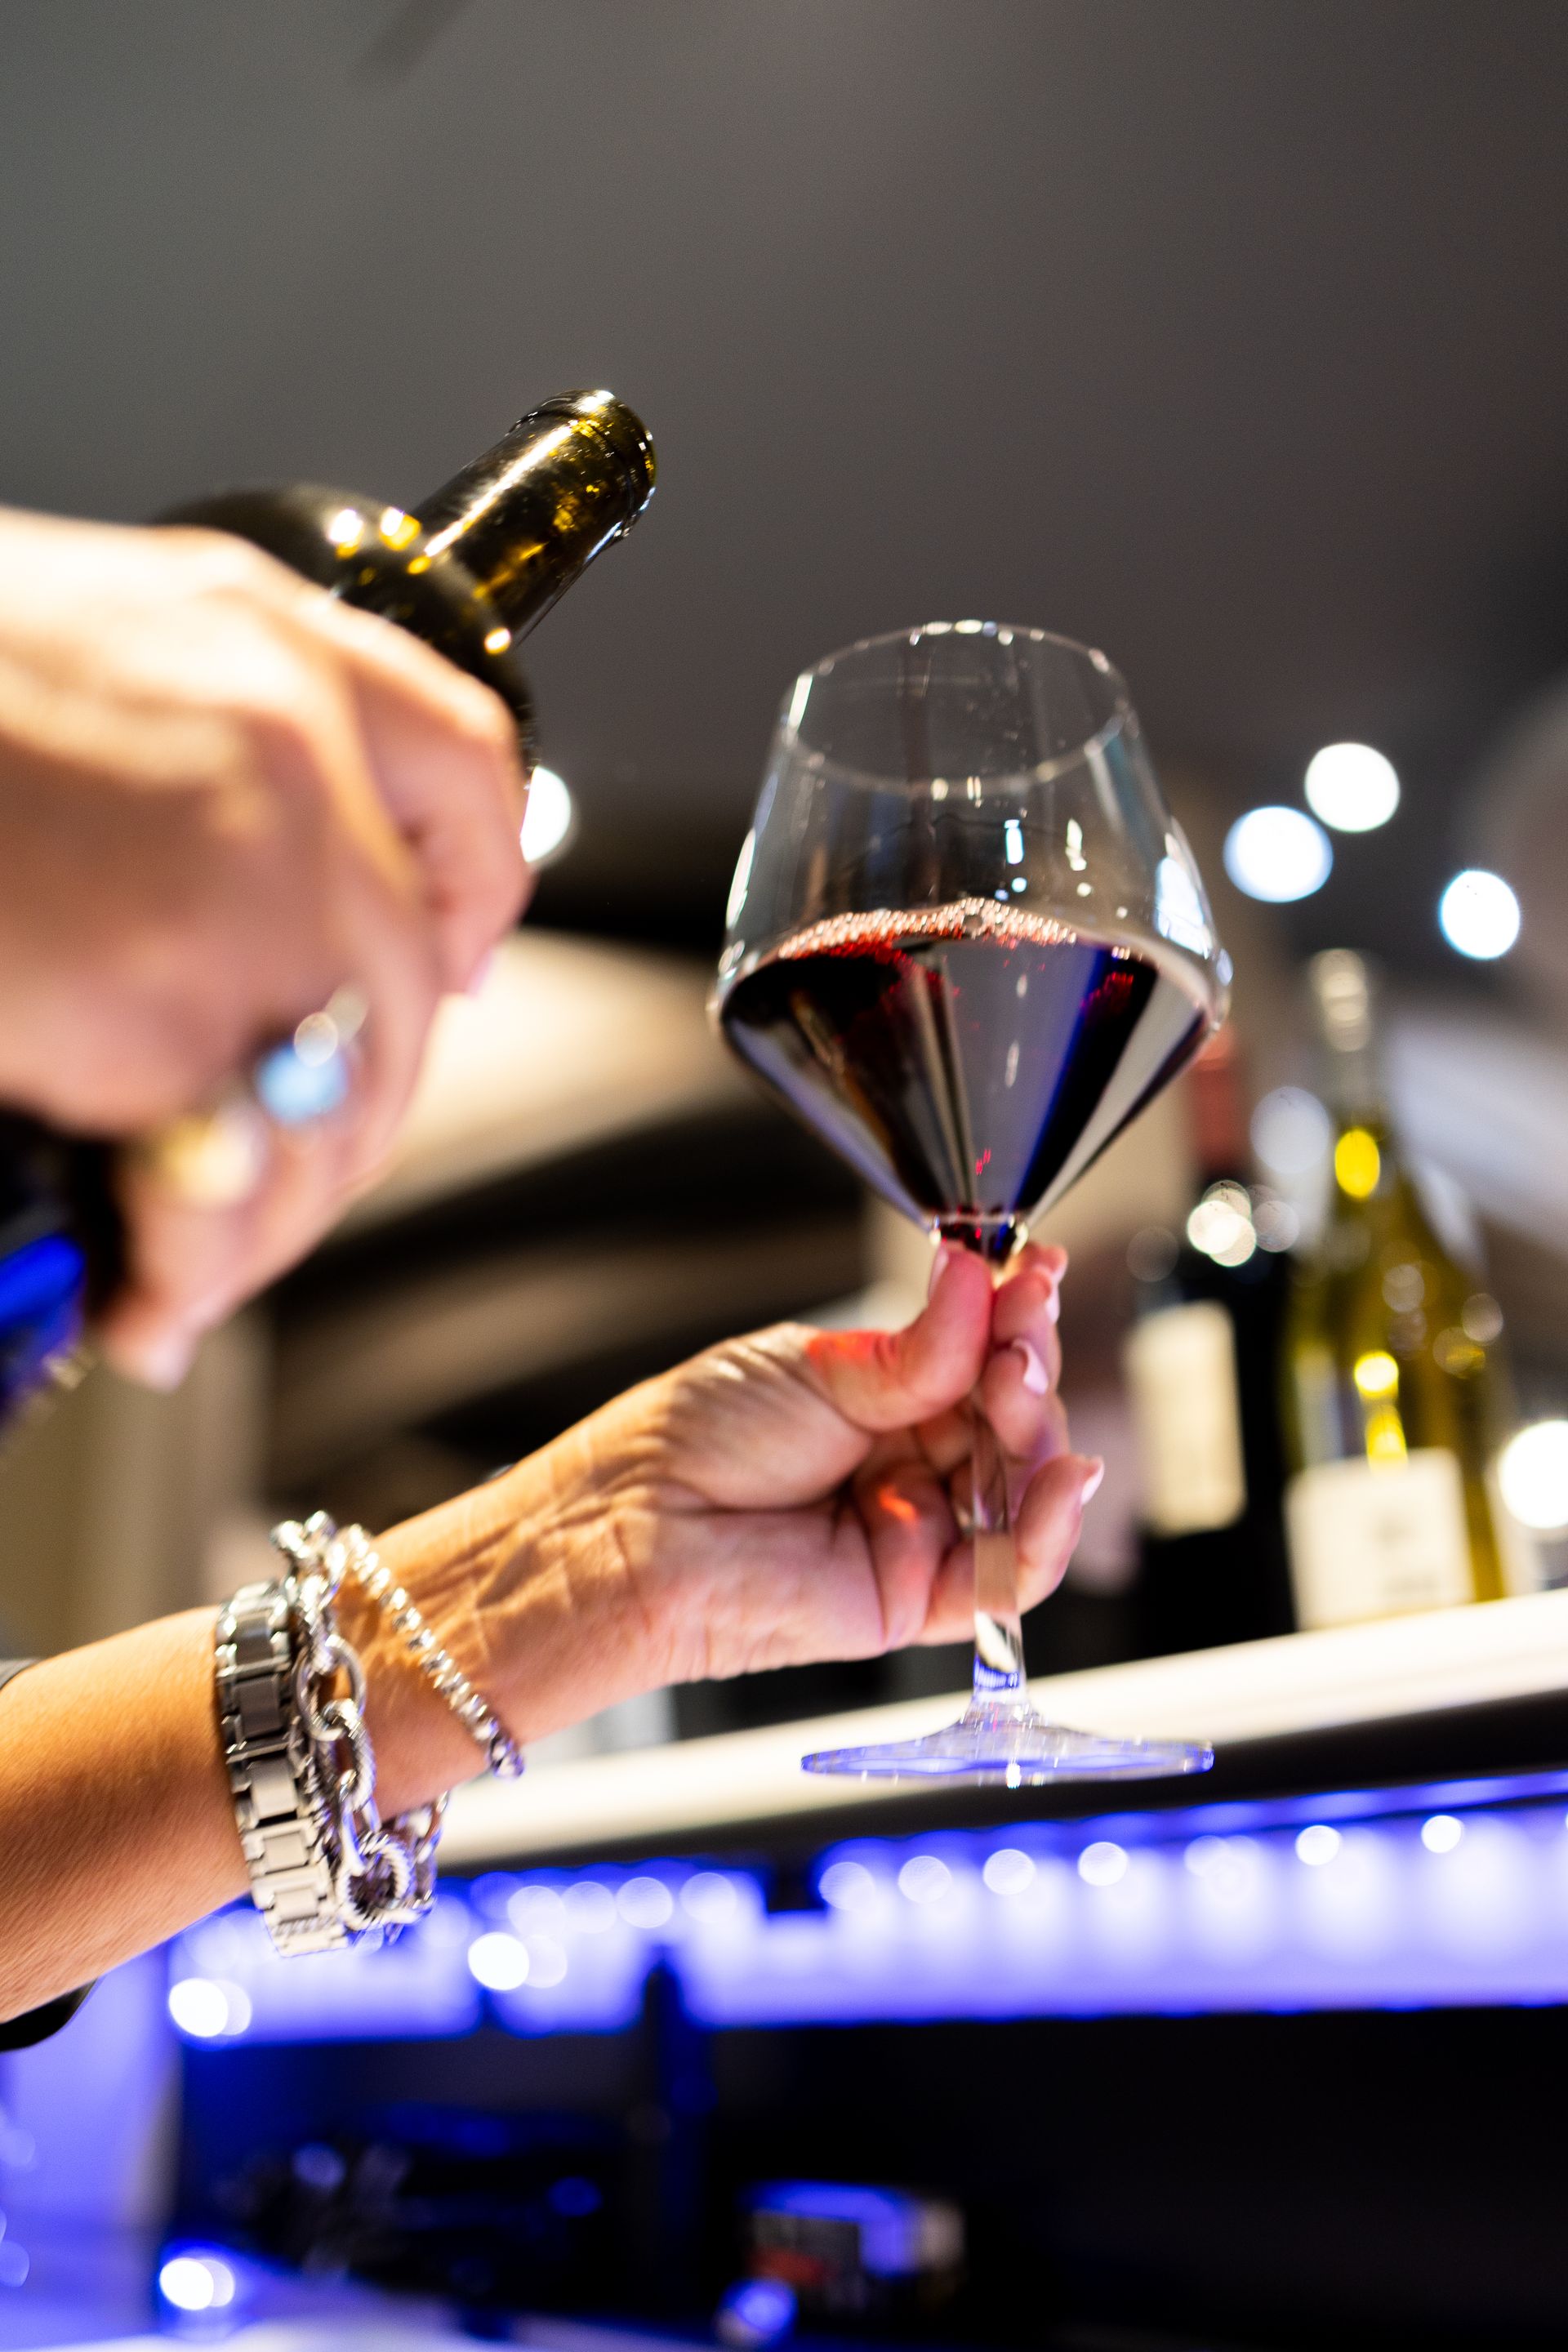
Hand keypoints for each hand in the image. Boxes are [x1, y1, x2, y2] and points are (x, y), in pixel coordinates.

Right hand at [0, 505, 527, 1382]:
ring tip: (190, 1276)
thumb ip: (165, 742)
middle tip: (272, 1188)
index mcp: (253, 635)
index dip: (475, 889)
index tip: (461, 961)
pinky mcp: (167, 1001)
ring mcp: (248, 876)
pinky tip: (146, 1297)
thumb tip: (193, 877)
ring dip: (267, 1221)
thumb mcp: (50, 649)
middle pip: (404, 988)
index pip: (459, 769)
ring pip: (334, 1105)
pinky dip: (189, 1265)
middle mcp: (286, 745)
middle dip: (347, 1118)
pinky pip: (227, 1183)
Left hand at [369, 1244, 1100, 1804]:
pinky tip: (1063, 1479)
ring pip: (1022, 1491)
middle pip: (1011, 1418)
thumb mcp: (816, 1369)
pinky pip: (1008, 1577)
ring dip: (1039, 1434)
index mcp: (882, 1397)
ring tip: (1016, 1383)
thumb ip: (918, 1347)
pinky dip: (1049, 1530)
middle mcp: (906, 1462)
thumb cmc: (691, 1444)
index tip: (1034, 1271)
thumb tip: (981, 1279)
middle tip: (1019, 1328)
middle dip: (1026, 1366)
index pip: (979, 1355)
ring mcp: (915, 1529)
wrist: (633, 1531)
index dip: (1015, 1317)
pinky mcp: (914, 1598)